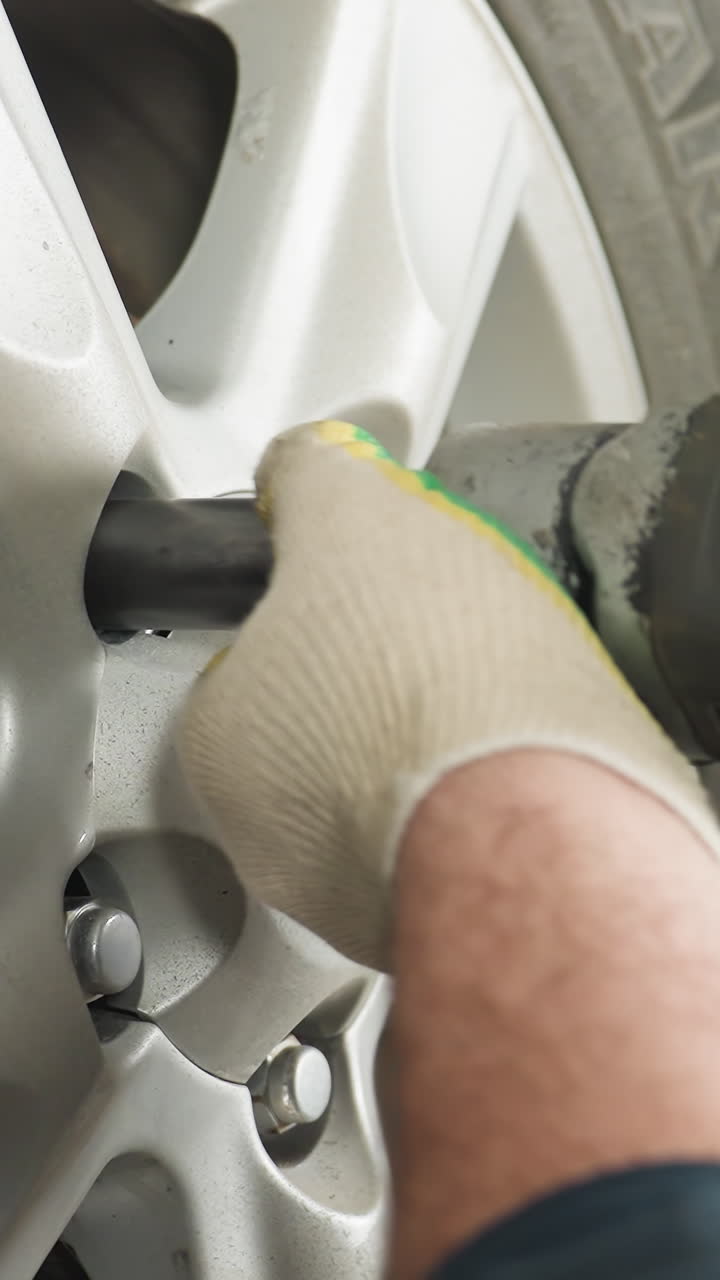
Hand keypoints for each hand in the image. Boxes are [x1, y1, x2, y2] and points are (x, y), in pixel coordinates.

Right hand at [177, 421, 717, 968]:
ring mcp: (539, 609)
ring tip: (386, 770)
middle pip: (394, 555)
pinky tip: (453, 796)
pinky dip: (486, 730)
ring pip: (461, 625)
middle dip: (356, 616)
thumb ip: (231, 682)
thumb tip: (249, 702)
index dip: (281, 498)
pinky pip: (516, 690)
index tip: (276, 521)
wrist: (505, 859)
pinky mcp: (594, 684)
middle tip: (316, 693)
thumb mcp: (218, 735)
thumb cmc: (363, 778)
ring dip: (425, 678)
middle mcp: (461, 543)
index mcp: (355, 521)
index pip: (307, 466)